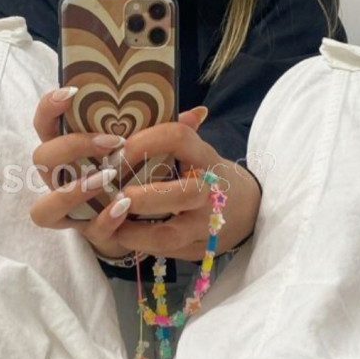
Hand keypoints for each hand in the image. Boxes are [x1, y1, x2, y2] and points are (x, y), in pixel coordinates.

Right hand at [29, 89, 212, 260]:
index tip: (71, 92)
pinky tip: (123, 207)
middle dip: (72, 146)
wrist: (145, 218)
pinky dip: (106, 218)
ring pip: (44, 207)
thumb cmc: (138, 173)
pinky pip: (87, 230)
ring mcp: (71, 209)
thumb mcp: (147, 147)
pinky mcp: (90, 233)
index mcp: (69, 150)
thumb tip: (197, 114)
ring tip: (107, 178)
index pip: (45, 124)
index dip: (49, 108)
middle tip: (110, 142)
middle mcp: (60, 179)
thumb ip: (164, 130)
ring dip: (72, 191)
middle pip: (41, 158)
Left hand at [100, 119, 261, 260]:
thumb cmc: (210, 173)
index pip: (179, 139)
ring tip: (111, 218)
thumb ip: (181, 131)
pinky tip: (119, 233)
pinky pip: (163, 252)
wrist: (248, 211)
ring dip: (133, 229)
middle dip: (144, 196)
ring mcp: (205, 225)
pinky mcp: (195, 249)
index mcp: (206, 157)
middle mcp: (209, 192)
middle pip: (182, 194)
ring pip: (169, 234)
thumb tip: (177, 106)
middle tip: (117, 192)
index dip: (146, 141)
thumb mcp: (199, 150)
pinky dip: (138, 243)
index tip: (119, 149)